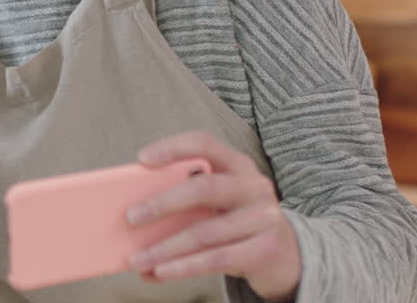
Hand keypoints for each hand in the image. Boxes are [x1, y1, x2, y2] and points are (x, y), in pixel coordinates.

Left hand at [126, 132, 300, 300]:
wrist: (285, 254)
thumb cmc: (237, 220)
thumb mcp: (219, 201)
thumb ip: (188, 196)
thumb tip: (135, 211)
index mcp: (237, 164)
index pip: (204, 144)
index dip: (173, 147)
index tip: (142, 158)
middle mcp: (254, 186)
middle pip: (204, 188)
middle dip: (163, 203)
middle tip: (130, 216)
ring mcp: (264, 218)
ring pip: (205, 232)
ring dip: (165, 248)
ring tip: (136, 260)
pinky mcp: (265, 249)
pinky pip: (216, 259)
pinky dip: (182, 268)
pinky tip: (159, 272)